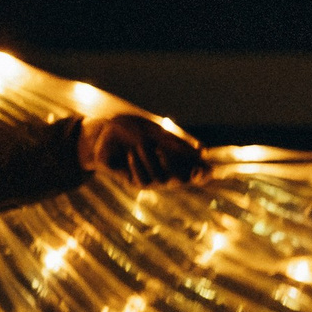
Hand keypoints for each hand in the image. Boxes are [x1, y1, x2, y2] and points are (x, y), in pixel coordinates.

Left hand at [78, 111, 202, 186]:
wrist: (104, 133)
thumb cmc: (133, 130)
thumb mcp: (156, 133)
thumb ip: (177, 144)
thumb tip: (203, 152)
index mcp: (173, 160)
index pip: (193, 173)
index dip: (201, 175)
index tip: (207, 170)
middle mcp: (163, 172)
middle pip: (180, 180)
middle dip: (178, 170)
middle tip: (165, 151)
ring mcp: (148, 179)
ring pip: (161, 180)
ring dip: (151, 160)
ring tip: (141, 145)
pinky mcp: (132, 181)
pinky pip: (141, 180)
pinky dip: (137, 165)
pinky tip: (131, 154)